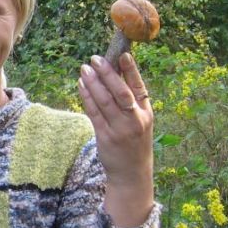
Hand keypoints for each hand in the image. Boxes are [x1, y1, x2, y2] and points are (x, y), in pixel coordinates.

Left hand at [78, 53, 153, 226]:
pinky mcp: (105, 137)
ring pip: (104, 101)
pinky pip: (94, 113)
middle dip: (108, 74)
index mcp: (146, 114)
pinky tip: (81, 85)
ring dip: (93, 82)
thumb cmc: (135, 142)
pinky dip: (87, 97)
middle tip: (95, 59)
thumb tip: (116, 73)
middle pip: (121, 93)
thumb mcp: (141, 121)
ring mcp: (120, 129)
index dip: (131, 70)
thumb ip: (132, 101)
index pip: (139, 88)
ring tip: (84, 68)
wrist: (131, 173)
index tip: (123, 54)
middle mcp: (135, 120)